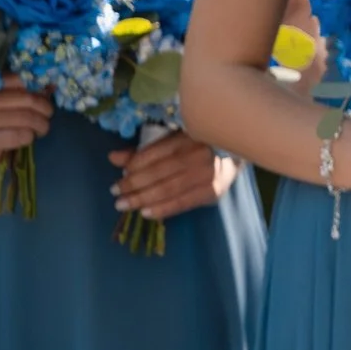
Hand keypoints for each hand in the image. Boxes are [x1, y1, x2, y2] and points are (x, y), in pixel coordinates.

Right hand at [0, 82, 51, 168]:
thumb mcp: (6, 101)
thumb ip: (27, 92)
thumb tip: (51, 86)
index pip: (23, 80)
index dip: (40, 90)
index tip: (45, 97)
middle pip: (29, 100)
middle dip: (46, 109)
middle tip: (47, 116)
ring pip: (27, 118)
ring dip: (41, 125)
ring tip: (40, 129)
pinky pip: (20, 135)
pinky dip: (30, 136)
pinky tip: (27, 138)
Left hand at [109, 133, 238, 220]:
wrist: (237, 151)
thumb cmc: (199, 143)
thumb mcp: (173, 140)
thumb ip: (144, 150)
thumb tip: (113, 158)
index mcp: (187, 136)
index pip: (154, 154)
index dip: (133, 167)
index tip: (118, 177)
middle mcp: (198, 155)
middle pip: (159, 173)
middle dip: (133, 185)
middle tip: (116, 193)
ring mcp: (208, 174)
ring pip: (168, 189)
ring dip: (142, 199)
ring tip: (124, 205)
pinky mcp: (213, 191)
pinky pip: (183, 202)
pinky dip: (163, 209)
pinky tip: (146, 213)